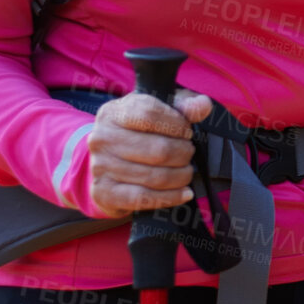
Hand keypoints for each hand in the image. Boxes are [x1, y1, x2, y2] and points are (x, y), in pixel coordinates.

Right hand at [86, 88, 212, 217]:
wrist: (109, 161)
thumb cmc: (140, 131)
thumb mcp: (160, 110)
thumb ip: (184, 105)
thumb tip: (202, 105)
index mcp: (115, 112)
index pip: (150, 115)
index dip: (177, 125)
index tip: (187, 131)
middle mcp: (102, 138)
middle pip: (158, 150)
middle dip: (183, 153)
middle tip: (189, 153)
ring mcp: (101, 167)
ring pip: (154, 176)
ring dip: (181, 176)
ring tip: (187, 171)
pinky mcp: (104, 192)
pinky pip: (143, 198)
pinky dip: (170, 197)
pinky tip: (185, 193)